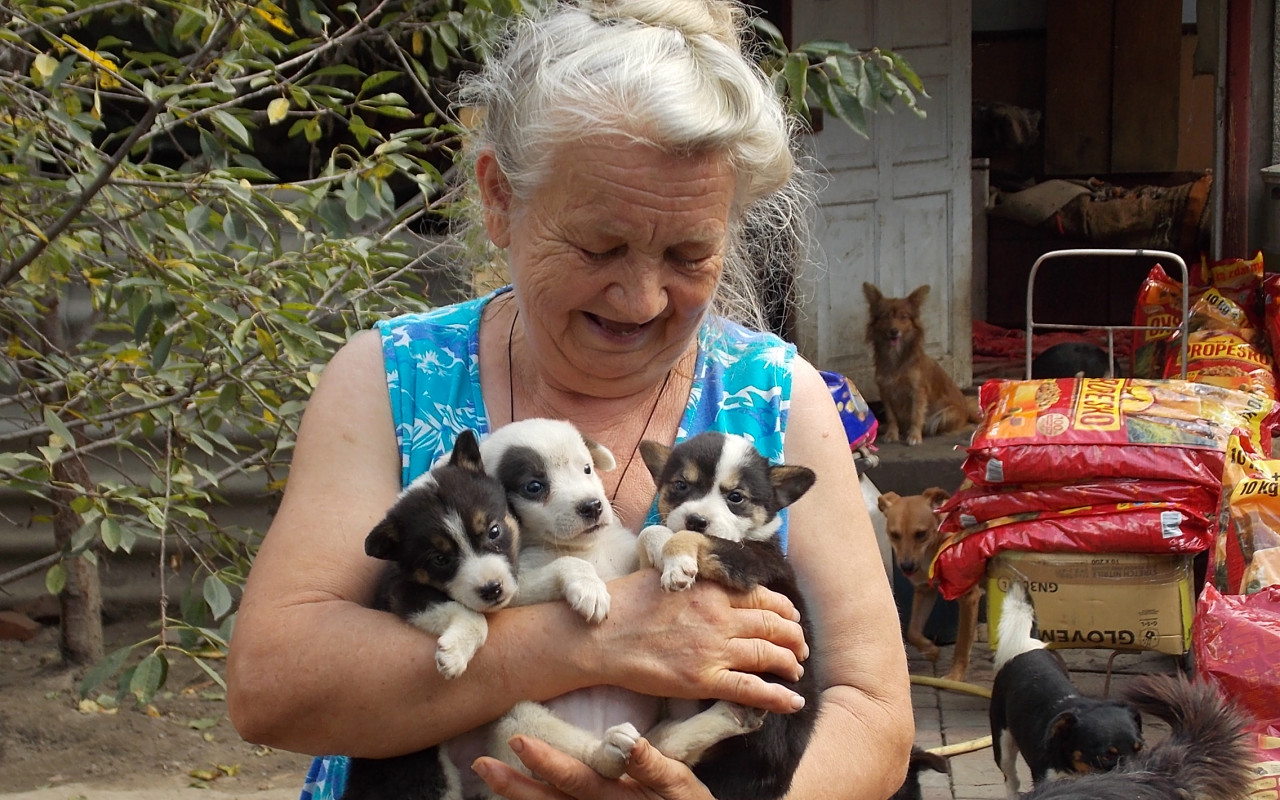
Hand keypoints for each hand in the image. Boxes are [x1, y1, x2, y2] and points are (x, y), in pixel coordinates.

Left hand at [473, 735, 714, 799]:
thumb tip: (624, 738)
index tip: (518, 741)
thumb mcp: (680, 786)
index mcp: (616, 797)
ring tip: (487, 775)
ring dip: (516, 795)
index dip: (544, 761)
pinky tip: (514, 794)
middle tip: (482, 763)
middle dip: (513, 783)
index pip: (573, 779)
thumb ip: (651, 764)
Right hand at [587, 571, 808, 714]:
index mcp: (710, 589)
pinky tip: (793, 702)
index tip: (789, 617)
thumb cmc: (625, 603)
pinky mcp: (703, 680)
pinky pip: (751, 690)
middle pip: (774, 625)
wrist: (599, 635)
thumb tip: (709, 578)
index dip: (783, 610)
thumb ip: (694, 577)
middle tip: (800, 647)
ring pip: (769, 655)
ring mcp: (713, 649)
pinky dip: (778, 697)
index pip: (762, 597)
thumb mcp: (665, 574)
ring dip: (790, 663)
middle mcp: (718, 617)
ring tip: (796, 670)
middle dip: (794, 637)